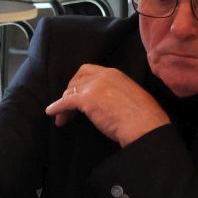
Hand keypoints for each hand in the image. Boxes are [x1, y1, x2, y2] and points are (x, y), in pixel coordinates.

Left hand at [44, 65, 169, 146]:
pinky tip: (52, 113)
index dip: (80, 83)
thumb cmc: (143, 117)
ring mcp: (94, 86)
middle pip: (77, 79)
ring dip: (64, 104)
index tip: (78, 95)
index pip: (89, 71)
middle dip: (70, 92)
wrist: (144, 125)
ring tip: (63, 118)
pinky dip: (57, 108)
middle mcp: (103, 76)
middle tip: (69, 108)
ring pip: (70, 91)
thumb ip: (116, 93)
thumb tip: (107, 101)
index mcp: (115, 74)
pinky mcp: (86, 99)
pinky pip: (65, 102)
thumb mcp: (130, 96)